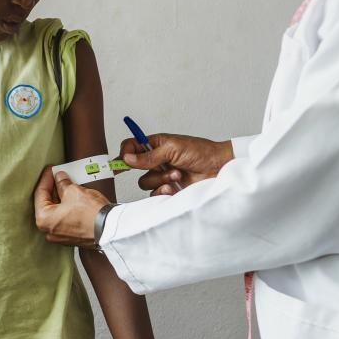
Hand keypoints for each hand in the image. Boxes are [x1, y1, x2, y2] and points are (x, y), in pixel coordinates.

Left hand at [32, 167, 108, 245]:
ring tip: (68, 184)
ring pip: (57, 212)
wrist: (110, 228)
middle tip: (57, 176)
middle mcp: (49, 231)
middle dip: (53, 188)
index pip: (40, 194)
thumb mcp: (74, 191)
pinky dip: (68, 208)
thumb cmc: (92, 215)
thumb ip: (63, 183)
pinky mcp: (73, 237)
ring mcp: (61, 236)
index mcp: (44, 220)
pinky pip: (66, 219)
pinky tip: (74, 197)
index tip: (49, 170)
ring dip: (61, 198)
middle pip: (48, 204)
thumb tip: (60, 179)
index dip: (45, 178)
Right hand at [120, 134, 234, 196]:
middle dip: (144, 168)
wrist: (218, 168)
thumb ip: (149, 155)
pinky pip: (154, 194)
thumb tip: (128, 158)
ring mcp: (161, 175)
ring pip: (144, 182)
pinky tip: (174, 186)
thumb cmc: (201, 152)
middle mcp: (156, 160)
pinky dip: (163, 191)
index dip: (124, 153)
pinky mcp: (168, 189)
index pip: (132, 146)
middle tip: (152, 167)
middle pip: (134, 167)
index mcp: (155, 145)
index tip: (121, 161)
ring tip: (176, 174)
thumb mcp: (173, 148)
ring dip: (159, 178)